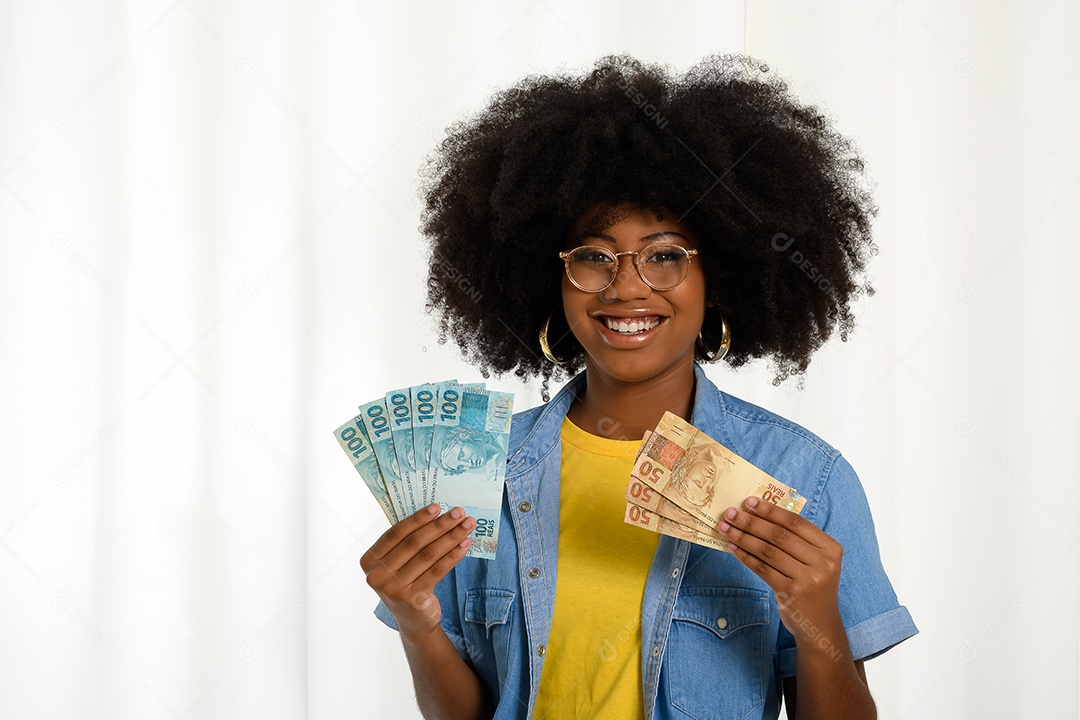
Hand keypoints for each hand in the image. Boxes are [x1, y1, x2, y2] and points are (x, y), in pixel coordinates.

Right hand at [360, 504, 474, 638]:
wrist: (413, 621)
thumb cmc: (406, 583)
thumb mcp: (397, 564)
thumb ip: (406, 542)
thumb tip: (435, 513)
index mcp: (369, 561)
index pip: (395, 533)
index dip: (417, 519)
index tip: (437, 507)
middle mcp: (377, 575)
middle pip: (413, 543)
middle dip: (439, 525)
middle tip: (459, 513)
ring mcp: (393, 589)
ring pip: (428, 555)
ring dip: (450, 538)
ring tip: (467, 526)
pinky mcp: (413, 599)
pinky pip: (437, 571)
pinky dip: (453, 555)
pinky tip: (465, 545)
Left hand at [718, 496, 844, 652]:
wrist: (821, 626)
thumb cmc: (813, 587)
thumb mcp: (815, 562)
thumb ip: (797, 540)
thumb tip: (759, 514)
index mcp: (831, 548)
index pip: (796, 522)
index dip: (770, 510)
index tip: (749, 502)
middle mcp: (823, 563)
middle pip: (779, 535)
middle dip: (751, 521)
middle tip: (730, 513)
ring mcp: (808, 579)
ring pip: (768, 551)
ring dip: (743, 537)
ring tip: (726, 528)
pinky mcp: (792, 593)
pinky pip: (762, 569)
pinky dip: (745, 556)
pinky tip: (733, 548)